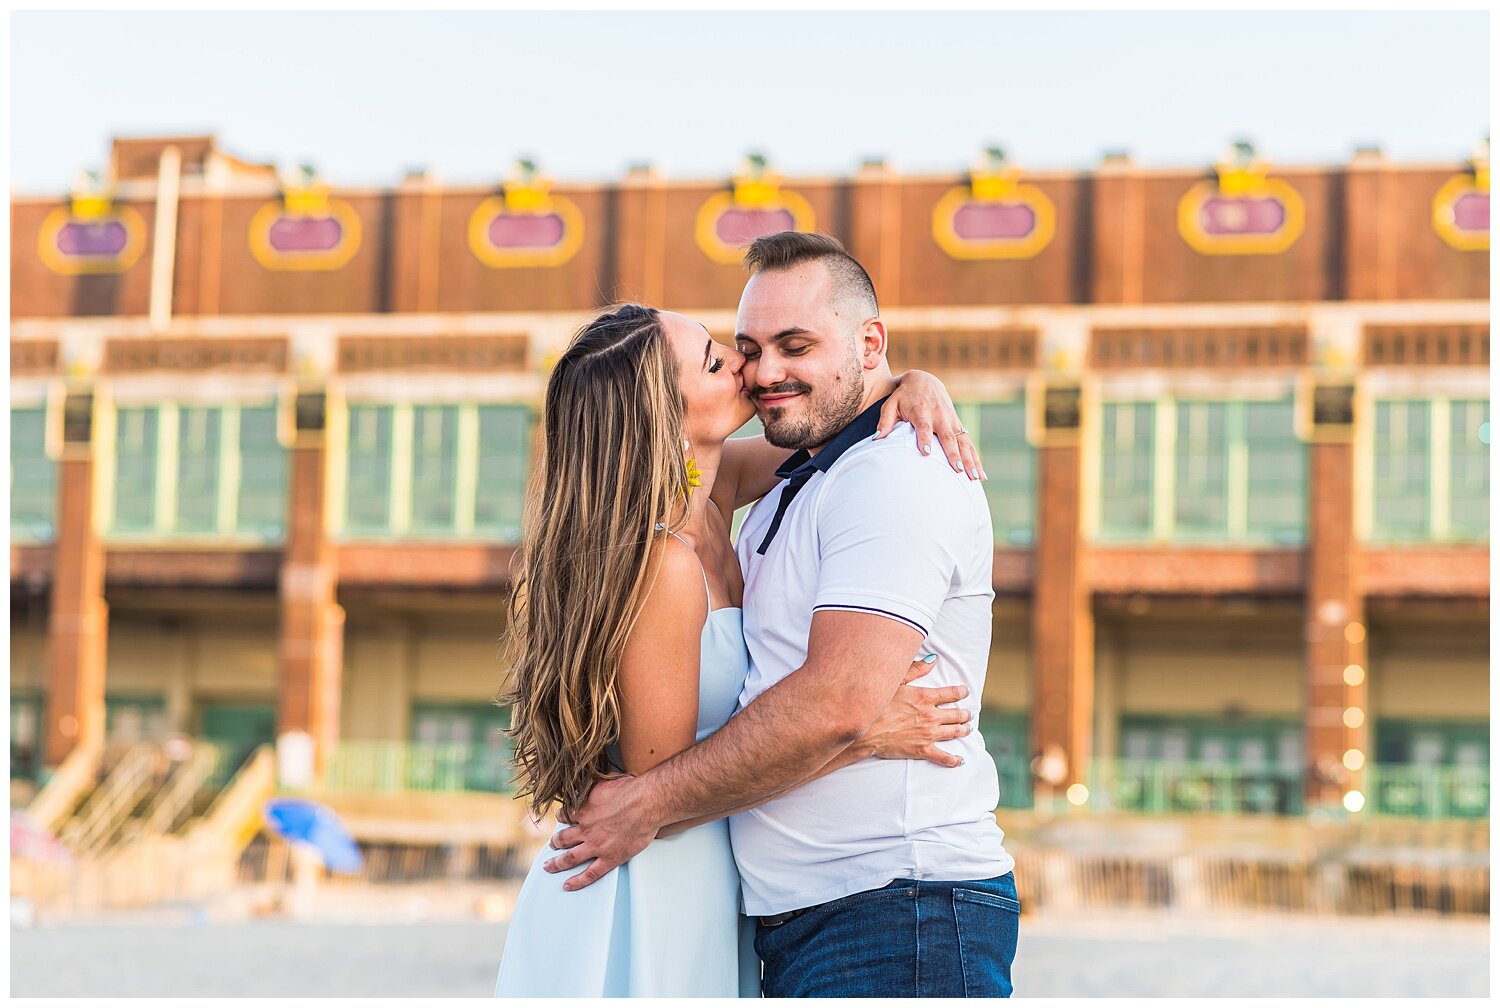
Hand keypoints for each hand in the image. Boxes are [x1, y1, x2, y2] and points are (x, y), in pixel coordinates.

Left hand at [541, 776, 657, 890]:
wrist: (646, 803)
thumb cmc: (631, 791)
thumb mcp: (606, 781)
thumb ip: (596, 784)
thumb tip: (593, 780)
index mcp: (585, 810)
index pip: (566, 815)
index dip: (561, 817)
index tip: (560, 818)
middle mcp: (586, 829)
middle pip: (563, 839)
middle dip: (556, 842)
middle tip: (552, 845)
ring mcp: (596, 846)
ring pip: (570, 858)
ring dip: (557, 863)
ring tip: (549, 867)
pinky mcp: (609, 858)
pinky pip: (590, 874)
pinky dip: (578, 881)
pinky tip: (569, 885)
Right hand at [857, 656, 972, 767]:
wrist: (865, 731)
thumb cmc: (877, 705)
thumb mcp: (896, 681)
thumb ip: (916, 669)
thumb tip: (933, 660)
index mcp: (925, 696)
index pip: (952, 693)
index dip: (962, 692)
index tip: (966, 692)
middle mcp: (931, 715)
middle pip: (957, 714)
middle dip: (965, 714)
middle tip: (967, 714)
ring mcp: (929, 734)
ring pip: (955, 732)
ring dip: (964, 730)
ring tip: (967, 728)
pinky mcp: (923, 750)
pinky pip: (944, 757)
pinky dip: (954, 759)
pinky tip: (960, 760)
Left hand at [877, 370, 986, 480]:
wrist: (924, 380)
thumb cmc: (904, 396)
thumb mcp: (891, 404)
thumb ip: (884, 421)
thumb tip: (877, 438)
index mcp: (922, 411)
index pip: (924, 426)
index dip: (925, 438)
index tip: (925, 452)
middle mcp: (940, 416)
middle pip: (948, 436)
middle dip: (954, 453)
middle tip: (958, 470)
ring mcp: (952, 421)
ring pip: (963, 442)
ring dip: (970, 460)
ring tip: (975, 478)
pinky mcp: (958, 426)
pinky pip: (968, 444)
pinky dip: (976, 458)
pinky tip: (981, 475)